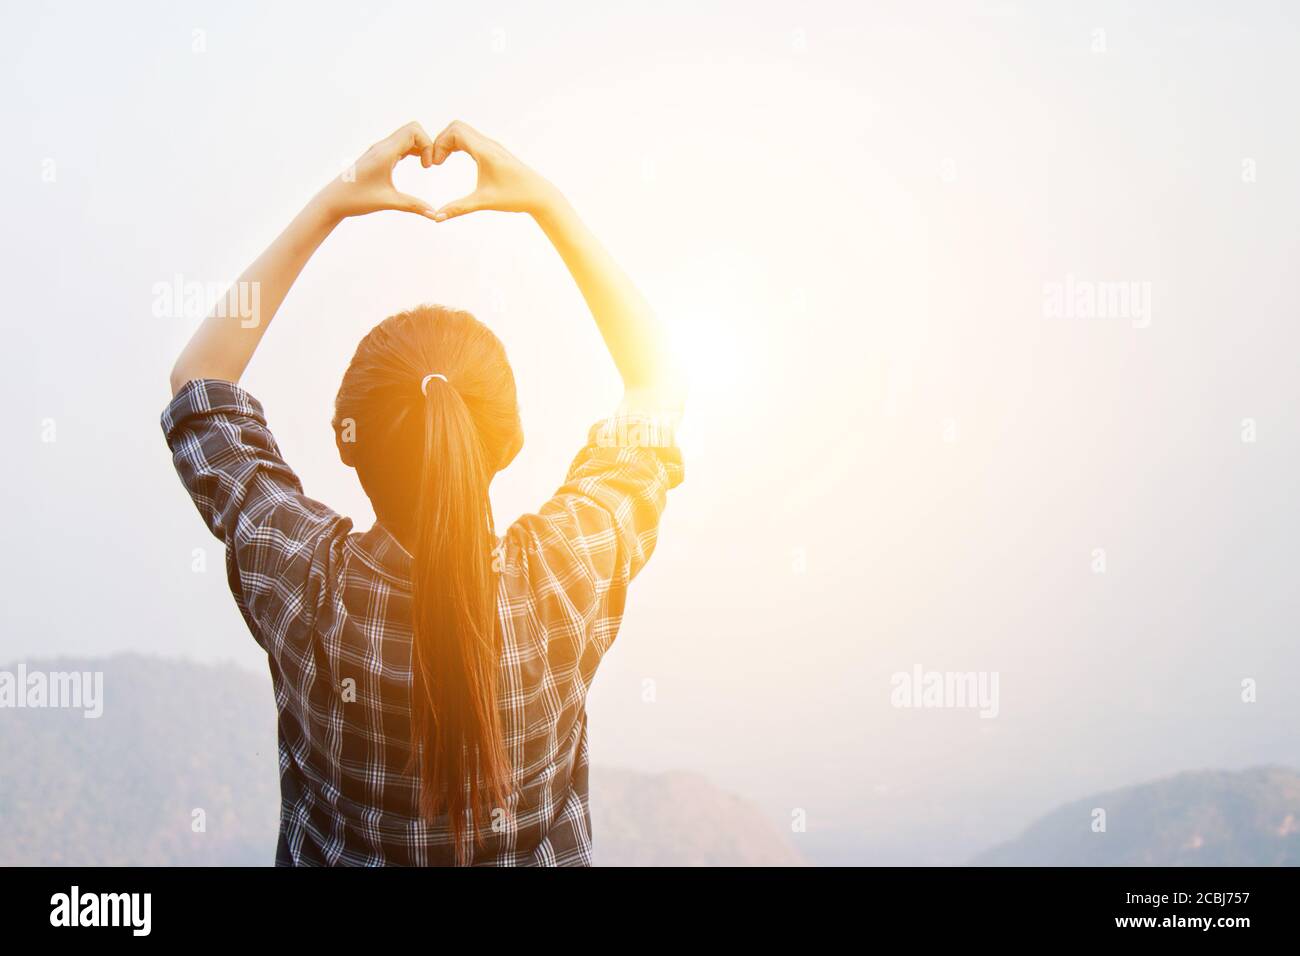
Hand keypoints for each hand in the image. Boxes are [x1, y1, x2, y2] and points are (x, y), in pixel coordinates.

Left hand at [317, 122, 438, 220]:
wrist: (334, 200)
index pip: (413, 131)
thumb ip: (414, 206)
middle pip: (412, 130)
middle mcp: (382, 147)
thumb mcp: (388, 202)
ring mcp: (379, 150)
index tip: (428, 166)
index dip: (427, 144)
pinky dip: (412, 151)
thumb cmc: (356, 199)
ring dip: (420, 147)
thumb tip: (435, 215)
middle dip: (427, 144)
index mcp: (384, 153)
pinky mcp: (378, 156)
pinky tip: (416, 165)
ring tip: (425, 166)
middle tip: (429, 165)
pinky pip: (400, 145)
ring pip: (406, 137)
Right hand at [429, 120, 560, 220]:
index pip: (455, 132)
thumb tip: (436, 217)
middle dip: (441, 141)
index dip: (439, 144)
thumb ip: (458, 208)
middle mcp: (489, 144)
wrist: (539, 194)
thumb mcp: (484, 202)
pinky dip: (458, 144)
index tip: (435, 164)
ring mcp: (492, 145)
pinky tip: (453, 159)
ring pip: (464, 131)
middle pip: (456, 127)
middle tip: (435, 162)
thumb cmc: (515, 197)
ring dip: (449, 142)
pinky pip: (471, 138)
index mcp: (485, 152)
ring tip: (441, 161)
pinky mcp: (494, 151)